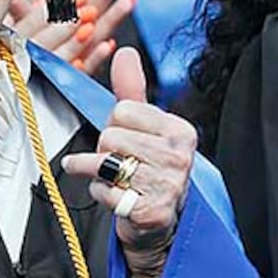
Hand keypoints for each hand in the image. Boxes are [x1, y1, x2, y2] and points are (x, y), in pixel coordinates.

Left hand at [9, 0, 135, 77]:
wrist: (17, 81)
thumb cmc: (21, 50)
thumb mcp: (20, 26)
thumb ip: (22, 12)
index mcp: (63, 13)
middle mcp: (76, 30)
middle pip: (95, 5)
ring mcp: (80, 51)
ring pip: (99, 31)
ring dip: (113, 16)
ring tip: (127, 1)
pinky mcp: (78, 73)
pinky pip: (88, 64)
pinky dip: (97, 55)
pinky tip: (107, 45)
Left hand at [61, 48, 194, 277]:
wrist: (158, 226)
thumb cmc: (146, 171)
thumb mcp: (143, 128)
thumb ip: (131, 90)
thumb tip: (124, 51)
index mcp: (180, 130)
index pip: (123, 110)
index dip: (115, 126)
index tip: (129, 143)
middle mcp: (179, 156)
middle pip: (110, 135)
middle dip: (105, 151)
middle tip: (121, 165)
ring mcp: (167, 185)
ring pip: (104, 161)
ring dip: (98, 173)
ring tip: (113, 179)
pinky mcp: (150, 210)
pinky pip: (103, 191)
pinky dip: (100, 195)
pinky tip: (116, 198)